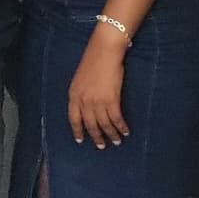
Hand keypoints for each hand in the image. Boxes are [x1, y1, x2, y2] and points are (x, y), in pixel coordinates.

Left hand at [69, 33, 129, 147]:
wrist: (104, 51)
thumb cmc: (93, 61)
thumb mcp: (80, 78)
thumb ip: (81, 93)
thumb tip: (87, 105)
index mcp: (74, 95)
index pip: (73, 118)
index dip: (77, 130)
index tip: (80, 140)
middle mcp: (83, 101)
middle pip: (89, 124)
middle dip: (96, 137)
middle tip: (101, 146)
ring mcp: (97, 101)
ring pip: (104, 124)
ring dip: (111, 135)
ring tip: (116, 142)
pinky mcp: (111, 100)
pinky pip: (116, 119)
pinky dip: (121, 127)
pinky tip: (125, 132)